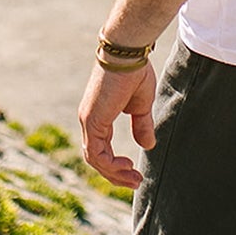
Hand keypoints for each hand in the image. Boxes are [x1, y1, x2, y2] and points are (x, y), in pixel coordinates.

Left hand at [78, 61, 156, 188]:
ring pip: (95, 159)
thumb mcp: (140, 105)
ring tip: (134, 178)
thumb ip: (141, 125)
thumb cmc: (134, 72)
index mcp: (98, 116)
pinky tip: (127, 166)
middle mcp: (89, 120)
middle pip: (96, 158)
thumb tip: (147, 146)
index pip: (101, 149)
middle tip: (135, 181)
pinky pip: (97, 153)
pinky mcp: (91, 120)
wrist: (127, 53)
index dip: (116, 165)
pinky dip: (110, 165)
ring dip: (114, 174)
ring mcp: (88, 120)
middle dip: (115, 175)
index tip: (134, 171)